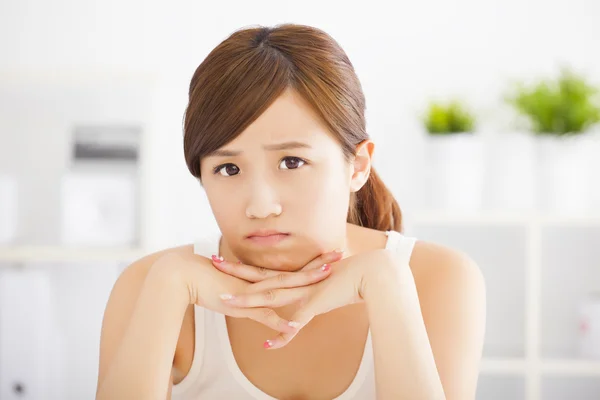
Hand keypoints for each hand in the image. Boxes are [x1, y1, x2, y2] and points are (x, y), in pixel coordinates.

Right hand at [153, 248, 343, 335]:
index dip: (309, 264)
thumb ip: (248, 297)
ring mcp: (252, 292)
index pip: (289, 270)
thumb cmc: (205, 283)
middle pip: (294, 273)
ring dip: (306, 283)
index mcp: (258, 278)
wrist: (184, 276)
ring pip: (284, 287)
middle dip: (317, 265)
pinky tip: (295, 326)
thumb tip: (256, 298)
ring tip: (328, 276)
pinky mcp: (241, 304)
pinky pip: (264, 316)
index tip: (327, 256)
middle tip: (339, 254)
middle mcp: (259, 281)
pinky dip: (279, 323)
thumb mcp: (233, 293)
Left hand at [213, 248, 393, 348]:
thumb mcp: (321, 284)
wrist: (369, 274)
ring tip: (226, 301)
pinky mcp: (315, 306)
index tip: (221, 259)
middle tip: (212, 262)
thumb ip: (308, 289)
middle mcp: (294, 281)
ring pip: (270, 296)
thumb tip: (299, 297)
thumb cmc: (346, 278)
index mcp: (293, 276)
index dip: (240, 265)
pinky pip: (296, 323)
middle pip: (258, 276)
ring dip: (248, 299)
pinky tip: (269, 344)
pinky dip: (283, 335)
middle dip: (234, 271)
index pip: (261, 270)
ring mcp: (303, 293)